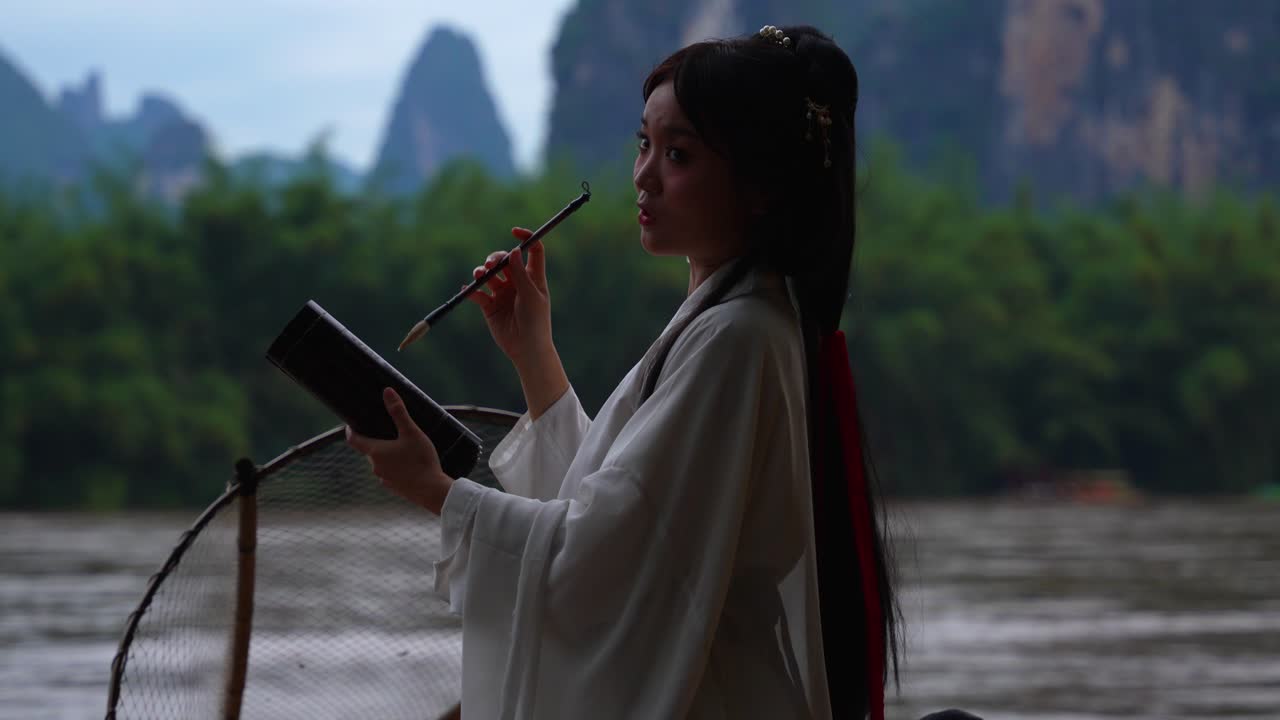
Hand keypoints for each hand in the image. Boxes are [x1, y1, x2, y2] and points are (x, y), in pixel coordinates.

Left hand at [345, 387, 451, 513]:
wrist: (432, 491)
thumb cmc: (421, 460)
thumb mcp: (411, 432)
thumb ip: (399, 412)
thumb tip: (387, 391)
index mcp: (375, 452)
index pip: (354, 440)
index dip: (350, 431)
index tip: (351, 424)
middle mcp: (376, 467)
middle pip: (370, 451)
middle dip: (377, 442)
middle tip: (389, 433)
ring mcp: (385, 479)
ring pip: (382, 463)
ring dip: (388, 456)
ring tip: (404, 449)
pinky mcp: (395, 488)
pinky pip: (392, 474)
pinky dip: (397, 468)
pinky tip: (411, 466)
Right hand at [467, 228, 554, 370]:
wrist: (526, 348)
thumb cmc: (536, 321)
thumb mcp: (530, 295)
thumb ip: (521, 273)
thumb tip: (514, 250)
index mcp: (533, 277)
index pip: (532, 250)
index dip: (525, 238)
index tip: (514, 231)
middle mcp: (517, 282)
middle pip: (504, 260)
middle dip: (495, 258)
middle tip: (491, 265)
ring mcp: (503, 293)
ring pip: (488, 275)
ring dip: (481, 271)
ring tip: (480, 275)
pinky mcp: (489, 306)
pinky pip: (477, 294)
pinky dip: (471, 291)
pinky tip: (468, 290)